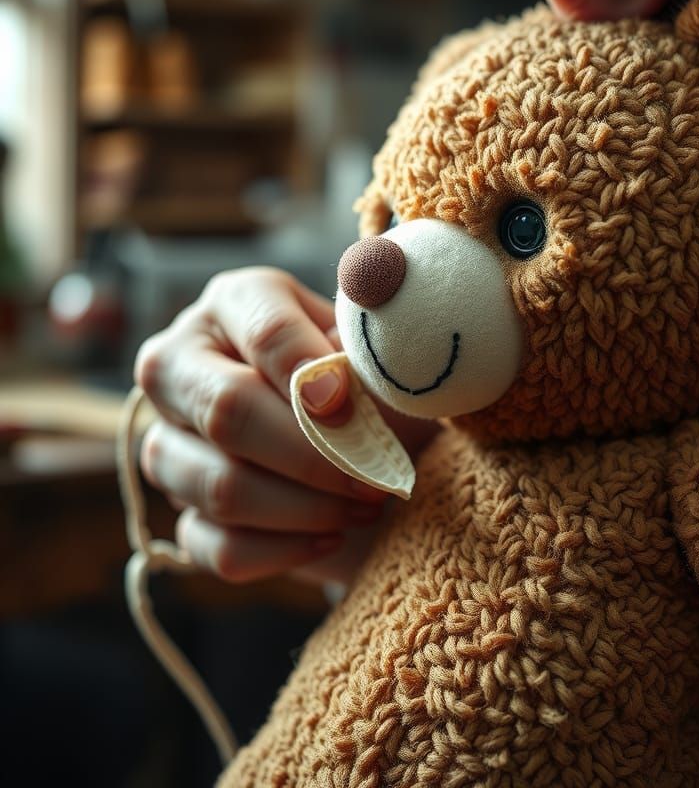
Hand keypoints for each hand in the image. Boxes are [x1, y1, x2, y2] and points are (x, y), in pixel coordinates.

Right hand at [134, 266, 436, 583]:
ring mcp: (170, 441)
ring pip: (221, 487)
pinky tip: (333, 535)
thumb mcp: (372, 355)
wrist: (366, 442)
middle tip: (374, 477)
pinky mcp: (182, 512)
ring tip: (366, 504)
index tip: (357, 411)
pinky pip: (221, 546)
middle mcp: (182, 364)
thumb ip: (359, 356)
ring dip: (308, 507)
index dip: (315, 376)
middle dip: (313, 454)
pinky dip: (285, 549)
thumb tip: (334, 385)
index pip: (266, 334)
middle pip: (227, 411)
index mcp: (234, 303)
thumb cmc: (372, 382)